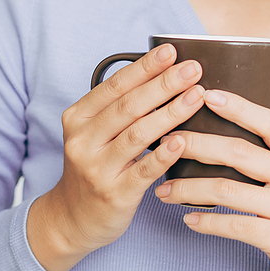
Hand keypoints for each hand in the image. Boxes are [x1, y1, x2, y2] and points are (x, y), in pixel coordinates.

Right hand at [28, 43, 202, 270]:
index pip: (115, 86)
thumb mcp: (94, 134)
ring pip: (137, 134)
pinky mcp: (114, 194)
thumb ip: (119, 109)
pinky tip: (182, 140)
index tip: (171, 51)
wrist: (72, 219)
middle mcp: (83, 140)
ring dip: (171, 113)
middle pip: (128, 106)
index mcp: (78, 118)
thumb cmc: (94, 168)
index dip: (144, 67)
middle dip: (163, 84)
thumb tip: (163, 75)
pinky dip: (164, 154)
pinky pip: (143, 171)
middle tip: (193, 69)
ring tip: (197, 96)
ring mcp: (96, 169)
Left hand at [155, 89, 269, 270]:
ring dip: (189, 189)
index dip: (240, 108)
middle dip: (197, 145)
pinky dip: (206, 221)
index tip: (207, 95)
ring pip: (228, 190)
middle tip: (166, 142)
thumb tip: (220, 131)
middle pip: (241, 153)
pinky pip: (234, 225)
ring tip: (164, 190)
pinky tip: (188, 219)